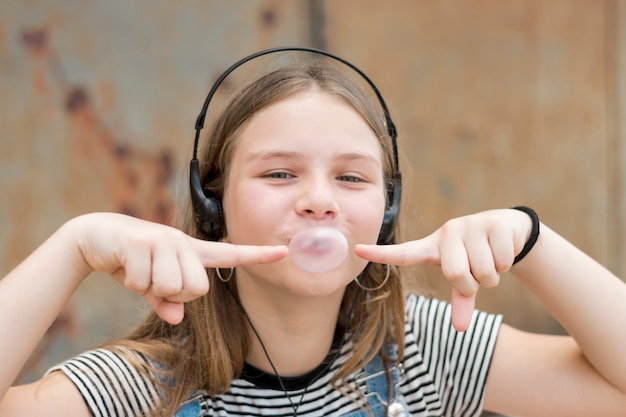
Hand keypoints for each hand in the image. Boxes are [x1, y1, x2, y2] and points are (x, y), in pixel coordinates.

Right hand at [72, 213, 287, 324]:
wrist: (96, 237)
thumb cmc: (132, 262)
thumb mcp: (152, 284)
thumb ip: (167, 301)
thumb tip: (176, 318)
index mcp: (192, 252)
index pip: (231, 255)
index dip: (258, 255)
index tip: (284, 252)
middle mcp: (183, 242)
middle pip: (197, 288)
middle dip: (173, 294)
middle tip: (154, 279)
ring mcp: (164, 240)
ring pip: (171, 286)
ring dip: (149, 288)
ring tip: (138, 269)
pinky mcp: (143, 242)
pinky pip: (144, 282)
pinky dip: (131, 282)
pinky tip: (124, 264)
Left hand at [355, 209, 530, 330]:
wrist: (508, 229)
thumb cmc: (476, 256)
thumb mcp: (465, 276)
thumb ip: (461, 300)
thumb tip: (461, 328)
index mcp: (433, 247)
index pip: (404, 253)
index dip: (381, 254)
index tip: (357, 250)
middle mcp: (447, 232)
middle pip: (454, 274)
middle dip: (471, 284)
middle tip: (476, 274)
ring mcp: (469, 225)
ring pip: (482, 271)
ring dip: (492, 275)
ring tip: (490, 258)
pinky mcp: (492, 223)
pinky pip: (502, 261)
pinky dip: (507, 264)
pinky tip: (503, 249)